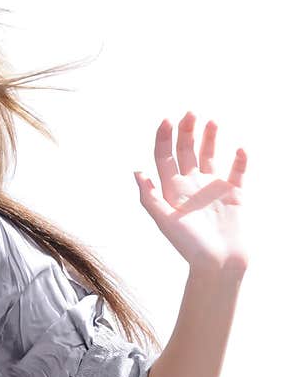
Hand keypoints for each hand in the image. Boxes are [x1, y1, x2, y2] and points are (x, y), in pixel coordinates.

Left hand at [133, 111, 247, 273]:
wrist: (218, 263)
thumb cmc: (188, 245)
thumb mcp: (164, 220)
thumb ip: (149, 197)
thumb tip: (137, 172)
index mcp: (171, 189)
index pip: (164, 157)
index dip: (164, 138)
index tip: (167, 120)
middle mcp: (190, 185)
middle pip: (186, 151)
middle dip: (187, 131)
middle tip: (190, 113)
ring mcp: (212, 188)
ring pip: (210, 156)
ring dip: (209, 138)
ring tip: (211, 121)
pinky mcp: (234, 194)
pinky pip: (237, 171)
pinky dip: (239, 160)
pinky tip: (239, 149)